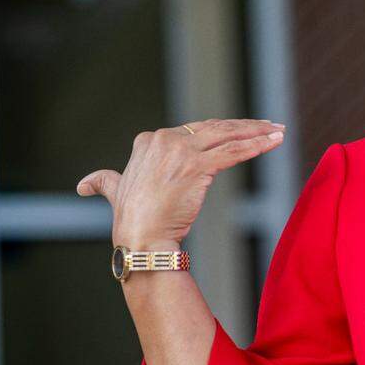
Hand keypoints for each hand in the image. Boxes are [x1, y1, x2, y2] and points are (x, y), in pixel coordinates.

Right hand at [75, 118, 285, 245]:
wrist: (141, 238)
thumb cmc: (132, 220)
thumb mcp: (115, 191)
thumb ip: (104, 181)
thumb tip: (86, 184)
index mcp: (149, 140)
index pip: (196, 129)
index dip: (222, 130)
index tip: (243, 131)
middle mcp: (165, 139)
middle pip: (216, 127)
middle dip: (246, 126)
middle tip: (270, 126)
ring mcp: (181, 151)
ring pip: (228, 136)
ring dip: (257, 132)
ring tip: (278, 131)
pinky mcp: (197, 166)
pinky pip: (233, 152)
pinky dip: (256, 145)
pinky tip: (274, 142)